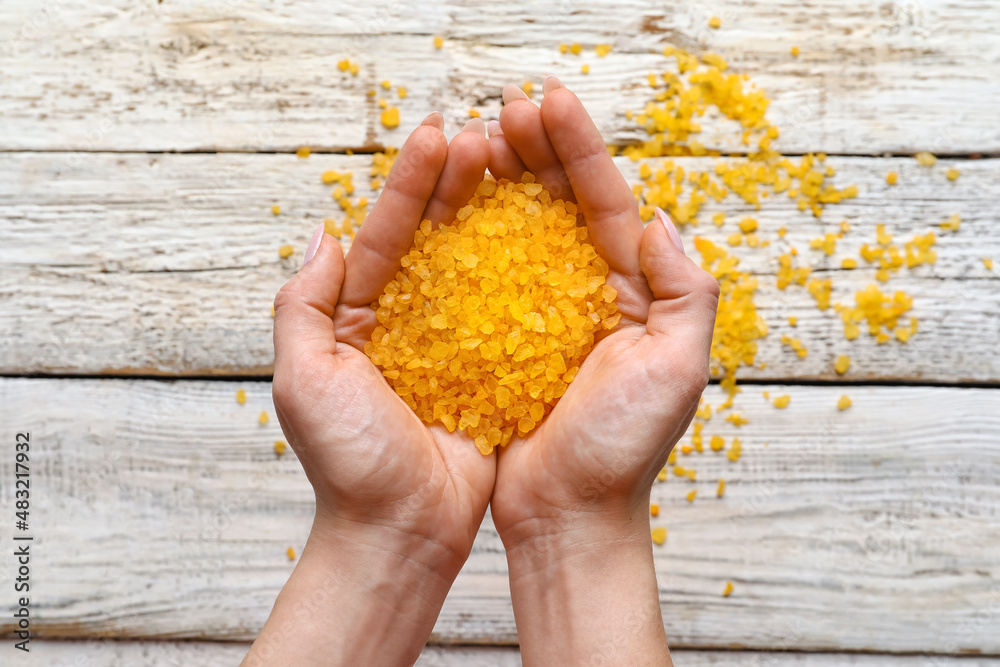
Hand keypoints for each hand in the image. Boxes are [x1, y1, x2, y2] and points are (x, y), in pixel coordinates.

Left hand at [244, 115, 495, 666]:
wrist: (402, 532)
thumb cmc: (347, 463)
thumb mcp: (303, 378)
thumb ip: (302, 306)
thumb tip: (324, 236)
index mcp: (356, 319)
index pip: (384, 236)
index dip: (410, 185)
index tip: (436, 136)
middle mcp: (405, 323)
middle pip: (434, 240)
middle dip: (457, 187)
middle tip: (486, 137)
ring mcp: (452, 345)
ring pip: (476, 267)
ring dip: (495, 216)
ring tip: (518, 167)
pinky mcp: (493, 370)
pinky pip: (512, 314)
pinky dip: (529, 274)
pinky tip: (550, 234)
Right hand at [486, 79, 719, 665]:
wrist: (567, 516)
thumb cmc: (623, 450)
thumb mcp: (675, 368)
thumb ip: (685, 291)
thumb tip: (659, 220)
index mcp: (634, 293)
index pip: (606, 204)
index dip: (579, 150)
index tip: (549, 103)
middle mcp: (589, 295)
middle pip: (561, 206)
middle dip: (536, 153)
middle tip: (505, 109)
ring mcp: (540, 316)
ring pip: (519, 231)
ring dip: (500, 182)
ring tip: (477, 139)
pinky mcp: (499, 340)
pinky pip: (482, 277)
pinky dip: (468, 237)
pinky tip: (448, 205)